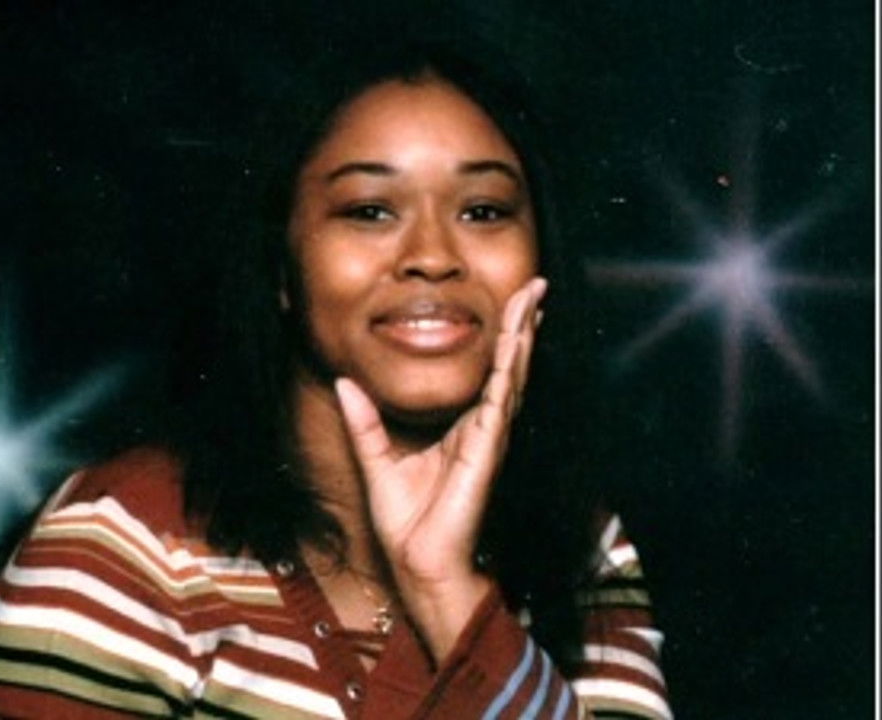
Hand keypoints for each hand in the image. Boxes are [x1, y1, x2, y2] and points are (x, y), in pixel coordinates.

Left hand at [334, 276, 546, 659]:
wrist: (417, 562)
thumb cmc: (407, 523)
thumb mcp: (376, 459)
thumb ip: (364, 421)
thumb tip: (345, 382)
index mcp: (462, 430)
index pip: (486, 373)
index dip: (500, 338)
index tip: (509, 302)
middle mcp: (481, 428)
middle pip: (509, 365)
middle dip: (522, 323)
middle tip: (536, 284)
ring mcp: (488, 437)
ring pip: (512, 373)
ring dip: (523, 333)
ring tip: (535, 297)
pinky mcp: (485, 448)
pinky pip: (499, 398)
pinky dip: (510, 365)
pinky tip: (518, 339)